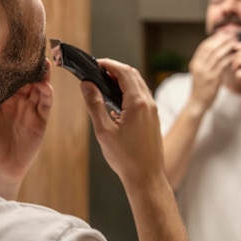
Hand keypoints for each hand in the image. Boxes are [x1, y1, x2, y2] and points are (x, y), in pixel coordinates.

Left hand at [0, 59, 53, 198]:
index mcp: (3, 98)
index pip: (11, 76)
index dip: (14, 63)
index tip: (14, 48)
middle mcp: (18, 101)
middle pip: (28, 78)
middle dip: (31, 64)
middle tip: (34, 50)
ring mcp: (31, 110)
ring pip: (39, 87)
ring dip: (42, 75)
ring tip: (43, 63)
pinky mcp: (40, 121)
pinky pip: (45, 104)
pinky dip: (47, 93)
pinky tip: (45, 85)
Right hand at [80, 59, 162, 186]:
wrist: (146, 177)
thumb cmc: (125, 158)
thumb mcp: (104, 131)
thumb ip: (95, 105)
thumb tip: (87, 84)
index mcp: (137, 103)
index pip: (124, 72)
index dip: (109, 64)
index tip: (96, 63)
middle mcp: (148, 103)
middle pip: (133, 74)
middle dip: (115, 69)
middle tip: (98, 70)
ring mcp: (153, 110)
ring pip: (139, 84)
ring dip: (123, 79)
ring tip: (105, 83)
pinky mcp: (153, 118)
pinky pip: (142, 96)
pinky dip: (130, 90)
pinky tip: (117, 100)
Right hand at [188, 32, 236, 111]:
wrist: (197, 103)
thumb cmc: (201, 88)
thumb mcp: (201, 73)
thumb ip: (207, 62)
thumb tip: (217, 50)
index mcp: (195, 63)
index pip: (204, 46)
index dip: (214, 38)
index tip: (224, 33)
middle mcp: (198, 66)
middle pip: (210, 48)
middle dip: (221, 40)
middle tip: (232, 35)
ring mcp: (205, 73)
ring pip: (216, 55)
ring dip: (227, 47)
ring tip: (235, 43)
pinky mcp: (212, 80)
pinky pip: (222, 66)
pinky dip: (229, 59)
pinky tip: (235, 56)